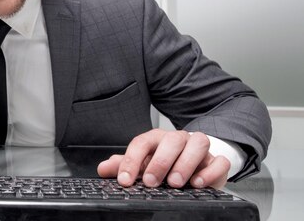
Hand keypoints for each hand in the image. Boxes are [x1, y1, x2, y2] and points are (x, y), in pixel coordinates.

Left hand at [97, 129, 229, 188]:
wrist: (193, 162)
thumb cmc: (164, 162)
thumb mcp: (142, 164)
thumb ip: (123, 165)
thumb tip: (103, 169)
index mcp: (156, 139)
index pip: (141, 143)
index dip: (131, 161)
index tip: (125, 180)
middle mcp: (178, 139)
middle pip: (171, 141)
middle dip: (160, 161)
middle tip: (152, 181)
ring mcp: (199, 148)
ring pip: (197, 144)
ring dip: (185, 163)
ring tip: (175, 183)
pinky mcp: (217, 161)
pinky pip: (220, 161)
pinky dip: (210, 172)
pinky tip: (198, 183)